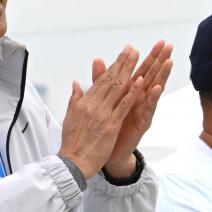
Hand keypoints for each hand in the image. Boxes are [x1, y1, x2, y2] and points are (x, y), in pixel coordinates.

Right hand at [58, 47, 143, 176]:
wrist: (72, 163)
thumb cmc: (72, 143)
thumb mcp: (70, 117)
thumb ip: (75, 99)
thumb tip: (76, 83)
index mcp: (83, 103)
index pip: (100, 80)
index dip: (112, 66)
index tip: (123, 54)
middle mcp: (92, 105)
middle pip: (110, 80)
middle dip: (122, 62)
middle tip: (132, 48)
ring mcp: (102, 114)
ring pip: (118, 88)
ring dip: (129, 71)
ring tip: (139, 56)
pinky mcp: (110, 125)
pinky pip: (123, 105)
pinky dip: (132, 92)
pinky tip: (141, 81)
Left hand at [100, 40, 172, 176]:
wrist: (107, 151)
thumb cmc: (107, 125)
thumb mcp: (103, 98)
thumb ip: (101, 79)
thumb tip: (97, 59)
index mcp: (130, 91)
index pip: (142, 70)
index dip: (149, 56)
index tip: (158, 42)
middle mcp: (139, 99)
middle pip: (151, 75)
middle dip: (159, 60)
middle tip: (168, 45)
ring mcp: (142, 110)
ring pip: (154, 90)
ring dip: (161, 75)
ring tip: (168, 61)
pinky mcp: (142, 122)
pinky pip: (148, 108)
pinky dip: (152, 98)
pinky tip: (157, 88)